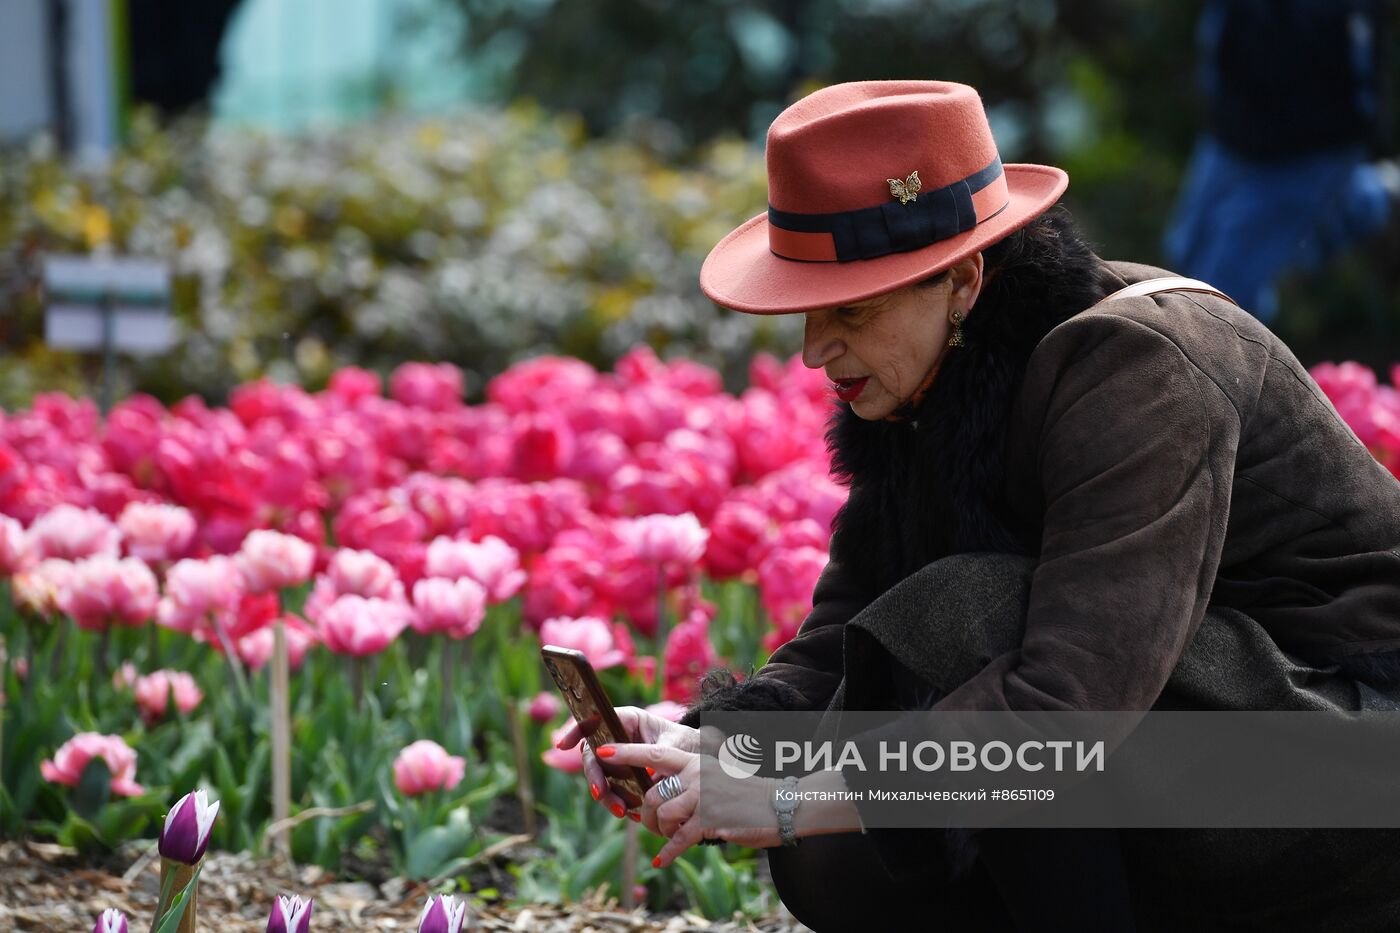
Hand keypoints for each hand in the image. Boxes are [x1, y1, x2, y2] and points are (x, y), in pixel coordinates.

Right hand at [554, 706, 715, 818]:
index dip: (576, 730)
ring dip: (608, 795)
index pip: (595, 720)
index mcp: (628, 719)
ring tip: (624, 811)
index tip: (563, 746)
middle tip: (601, 795)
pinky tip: (631, 812)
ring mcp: (618, 756)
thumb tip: (645, 774)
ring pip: (601, 776)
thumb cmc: (687, 744)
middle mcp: (618, 736)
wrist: (698, 758)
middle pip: (594, 754)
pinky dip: (619, 801)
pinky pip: (612, 789)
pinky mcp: (622, 775)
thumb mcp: (677, 746)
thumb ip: (658, 755)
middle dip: (595, 777)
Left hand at [594, 742, 783, 866]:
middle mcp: (696, 774)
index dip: (625, 753)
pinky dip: (668, 852)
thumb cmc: (744, 793)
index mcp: (694, 760)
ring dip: (661, 832)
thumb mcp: (715, 775)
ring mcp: (704, 797)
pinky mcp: (711, 820)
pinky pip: (680, 838)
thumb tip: (656, 794)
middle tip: (648, 824)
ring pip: (664, 816)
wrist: (779, 804)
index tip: (602, 751)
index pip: (653, 753)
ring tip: (667, 838)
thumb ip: (689, 779)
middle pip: (653, 795)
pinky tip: (662, 860)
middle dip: (646, 815)